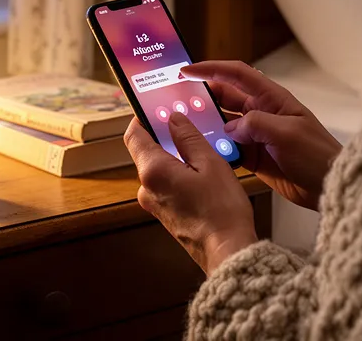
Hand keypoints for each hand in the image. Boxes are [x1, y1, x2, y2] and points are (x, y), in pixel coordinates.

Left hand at [124, 113, 257, 274]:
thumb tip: (174, 119)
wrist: (227, 251)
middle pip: (146, 151)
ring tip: (202, 151)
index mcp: (153, 171)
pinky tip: (202, 174)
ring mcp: (153, 203)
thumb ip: (189, 137)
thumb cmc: (222, 212)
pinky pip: (166, 184)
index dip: (143, 118)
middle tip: (188, 125)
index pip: (134, 134)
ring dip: (175, 156)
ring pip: (158, 168)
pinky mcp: (164, 213)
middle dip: (165, 136)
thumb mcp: (210, 163)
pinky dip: (179, 173)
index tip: (157, 108)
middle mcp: (146, 188)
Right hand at [181, 60, 341, 209]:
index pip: (237, 74)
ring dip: (207, 126)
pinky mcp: (253, 156)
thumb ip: (255, 124)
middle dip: (203, 98)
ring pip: (223, 125)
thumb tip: (229, 128)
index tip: (187, 70)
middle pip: (225, 98)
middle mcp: (261, 113)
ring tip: (185, 127)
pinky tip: (202, 152)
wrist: (330, 185)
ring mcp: (256, 135)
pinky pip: (228, 149)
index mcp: (271, 98)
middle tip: (178, 102)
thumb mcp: (287, 134)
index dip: (211, 69)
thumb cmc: (316, 154)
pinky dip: (216, 150)